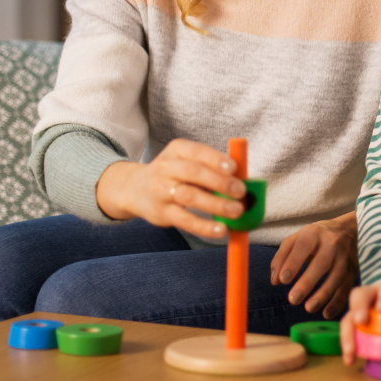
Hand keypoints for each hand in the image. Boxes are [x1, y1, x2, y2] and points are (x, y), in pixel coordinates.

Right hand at [95, 138, 245, 239]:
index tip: (235, 168)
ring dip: (216, 205)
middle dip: (220, 182)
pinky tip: (220, 230)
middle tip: (241, 192)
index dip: (216, 159)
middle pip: (194, 172)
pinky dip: (204, 226)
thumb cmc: (175, 173)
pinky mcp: (162, 213)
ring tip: (236, 211)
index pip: (197, 151)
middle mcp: (166, 167)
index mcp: (177, 150)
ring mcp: (162, 190)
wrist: (135, 188)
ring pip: (189, 196)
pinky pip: (185, 220)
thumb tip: (245, 180)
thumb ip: (213, 168)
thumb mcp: (187, 161)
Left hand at [269, 213, 356, 317]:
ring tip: (308, 308)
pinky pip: (347, 286)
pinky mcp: (353, 269)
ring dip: (323, 295)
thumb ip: (282, 257)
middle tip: (293, 299)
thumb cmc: (315, 237)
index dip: (293, 263)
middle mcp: (332, 242)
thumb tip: (275, 281)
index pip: (303, 247)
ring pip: (336, 276)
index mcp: (314, 233)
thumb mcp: (297, 239)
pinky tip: (326, 314)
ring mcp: (344, 256)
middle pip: (321, 263)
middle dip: (307, 282)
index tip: (283, 280)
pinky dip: (338, 302)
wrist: (347, 229)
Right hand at [340, 278, 380, 363]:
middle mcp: (375, 294)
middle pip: (361, 293)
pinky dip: (347, 344)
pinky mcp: (358, 323)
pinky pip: (348, 330)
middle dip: (359, 306)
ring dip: (348, 331)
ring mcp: (364, 308)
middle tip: (360, 321)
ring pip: (350, 312)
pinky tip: (349, 359)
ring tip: (351, 351)